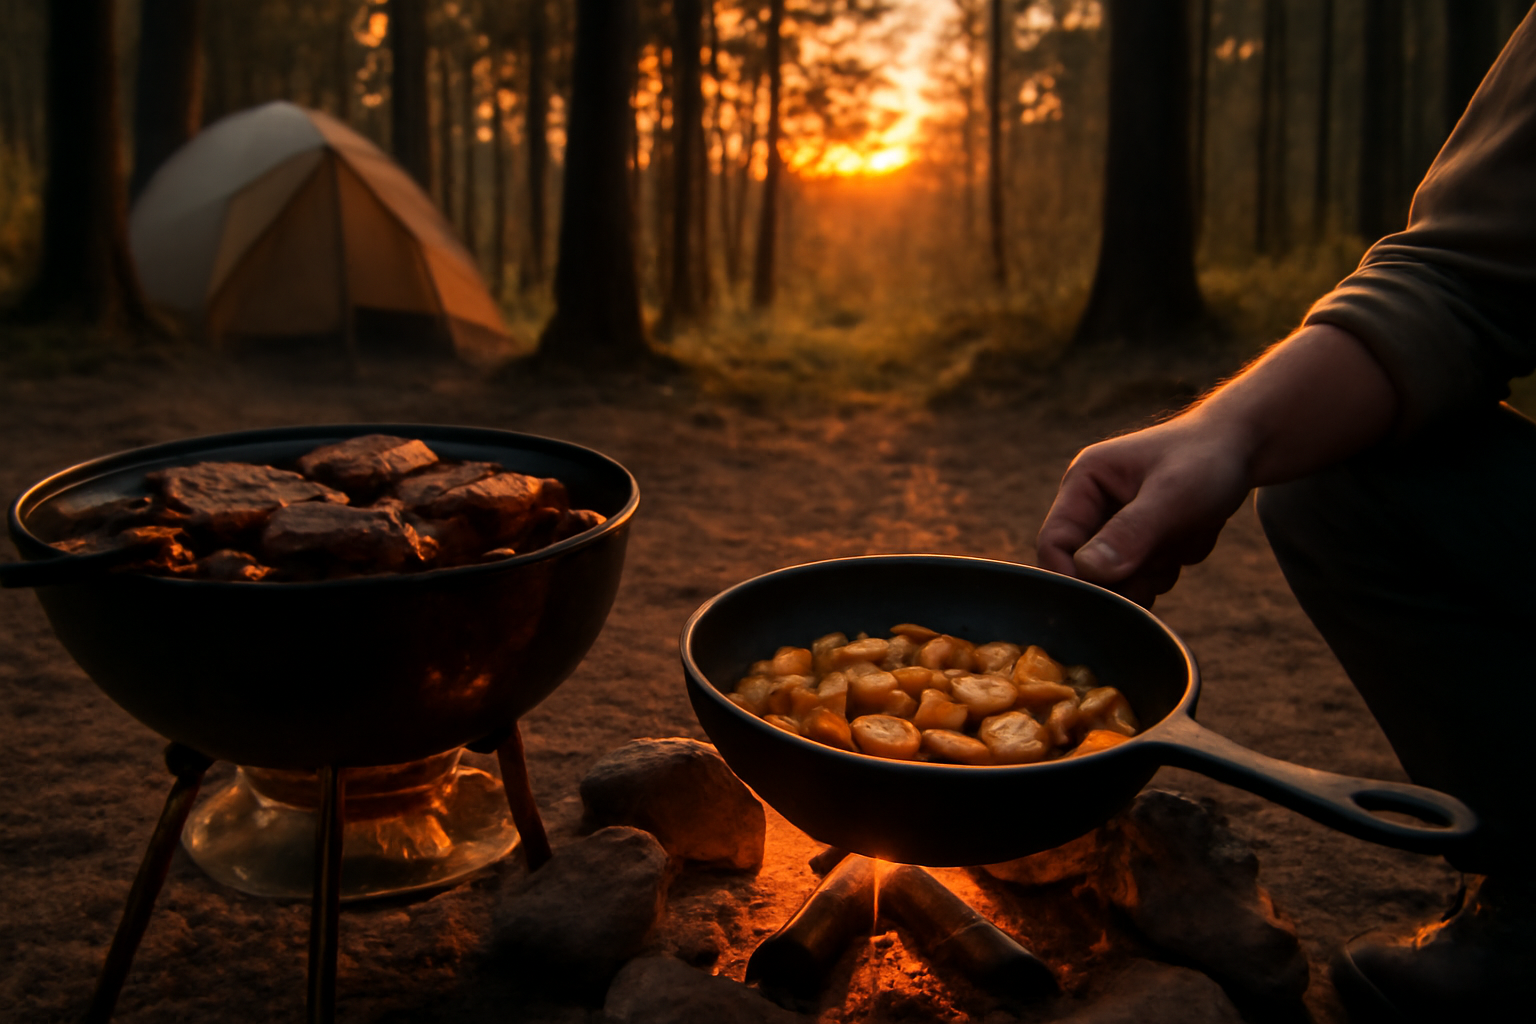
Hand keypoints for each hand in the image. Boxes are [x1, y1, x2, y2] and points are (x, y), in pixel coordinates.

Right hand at [1036, 325, 1396, 606]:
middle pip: (1084, 570)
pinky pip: (1142, 578)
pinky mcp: (1136, 541)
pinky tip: (1186, 537)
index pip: (1053, 544)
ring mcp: (1113, 525)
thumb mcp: (1174, 495)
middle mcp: (1090, 506)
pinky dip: (1168, 569)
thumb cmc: (1208, 459)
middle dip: (1126, 573)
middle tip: (1166, 550)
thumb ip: (1131, 533)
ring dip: (1152, 571)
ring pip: (1115, 580)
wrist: (1245, 448)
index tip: (1116, 588)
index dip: (1075, 575)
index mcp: (1083, 484)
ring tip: (1182, 534)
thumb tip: (1089, 572)